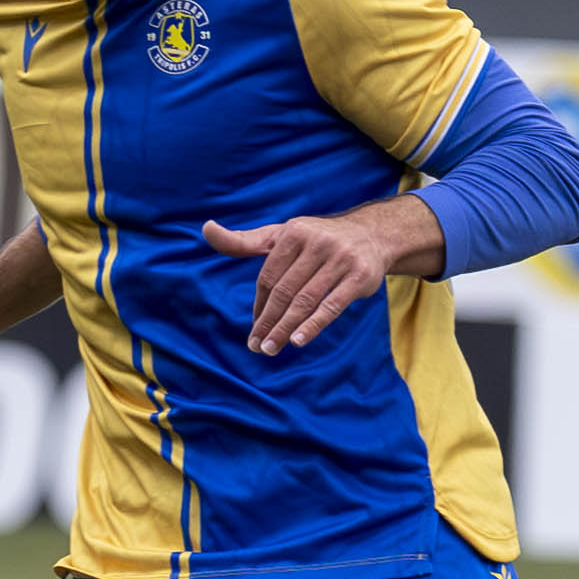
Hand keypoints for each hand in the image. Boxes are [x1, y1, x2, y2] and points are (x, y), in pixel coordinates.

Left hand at [202, 197, 439, 356]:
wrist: (373, 236)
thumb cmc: (316, 240)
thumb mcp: (281, 236)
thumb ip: (244, 241)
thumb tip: (206, 229)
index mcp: (294, 233)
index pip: (269, 276)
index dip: (259, 306)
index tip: (254, 330)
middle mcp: (318, 243)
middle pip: (285, 291)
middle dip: (268, 322)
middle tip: (257, 346)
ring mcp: (341, 259)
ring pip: (306, 301)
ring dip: (285, 328)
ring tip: (271, 348)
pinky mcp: (360, 277)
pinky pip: (332, 306)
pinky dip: (313, 325)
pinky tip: (297, 340)